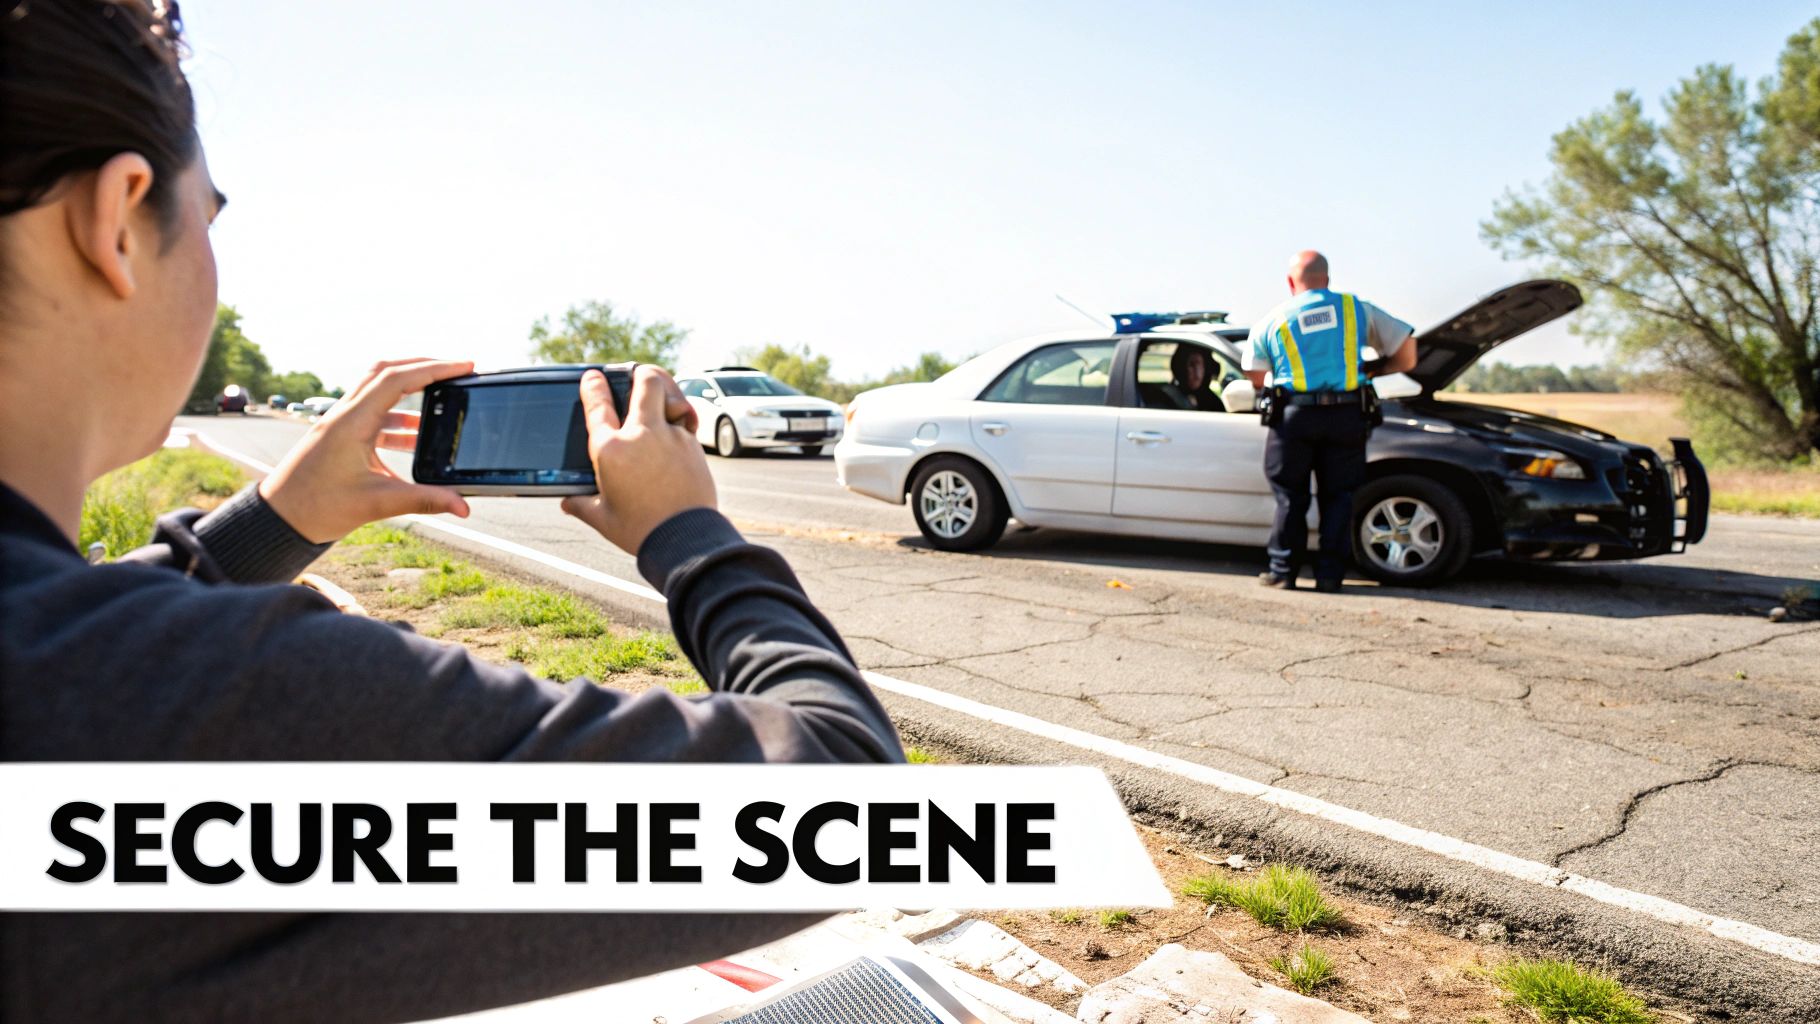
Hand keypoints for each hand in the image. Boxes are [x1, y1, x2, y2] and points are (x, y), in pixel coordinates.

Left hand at [258, 358, 474, 542]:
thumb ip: (424, 501)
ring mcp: (340, 422)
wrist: (279, 518)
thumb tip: (464, 507)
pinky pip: (374, 415)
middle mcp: (345, 414)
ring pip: (379, 391)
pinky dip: (399, 419)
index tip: (463, 366)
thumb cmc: (318, 508)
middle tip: (456, 372)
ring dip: (412, 392)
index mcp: (352, 422)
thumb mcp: (377, 503)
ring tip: (443, 406)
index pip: (397, 379)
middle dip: (424, 367)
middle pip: (387, 372)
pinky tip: (417, 438)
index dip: (434, 369)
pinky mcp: (340, 435)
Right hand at [560, 364, 715, 553]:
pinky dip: (681, 422)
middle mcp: (640, 435)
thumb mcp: (603, 518)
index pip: (597, 404)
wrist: (685, 540)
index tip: (593, 376)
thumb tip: (567, 502)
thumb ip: (581, 505)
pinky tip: (677, 433)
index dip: (593, 385)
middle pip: (646, 381)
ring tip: (663, 404)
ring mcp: (670, 437)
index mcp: (610, 450)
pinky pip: (686, 422)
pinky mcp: (693, 445)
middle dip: (642, 373)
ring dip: (667, 395)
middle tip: (638, 376)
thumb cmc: (640, 531)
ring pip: (673, 397)